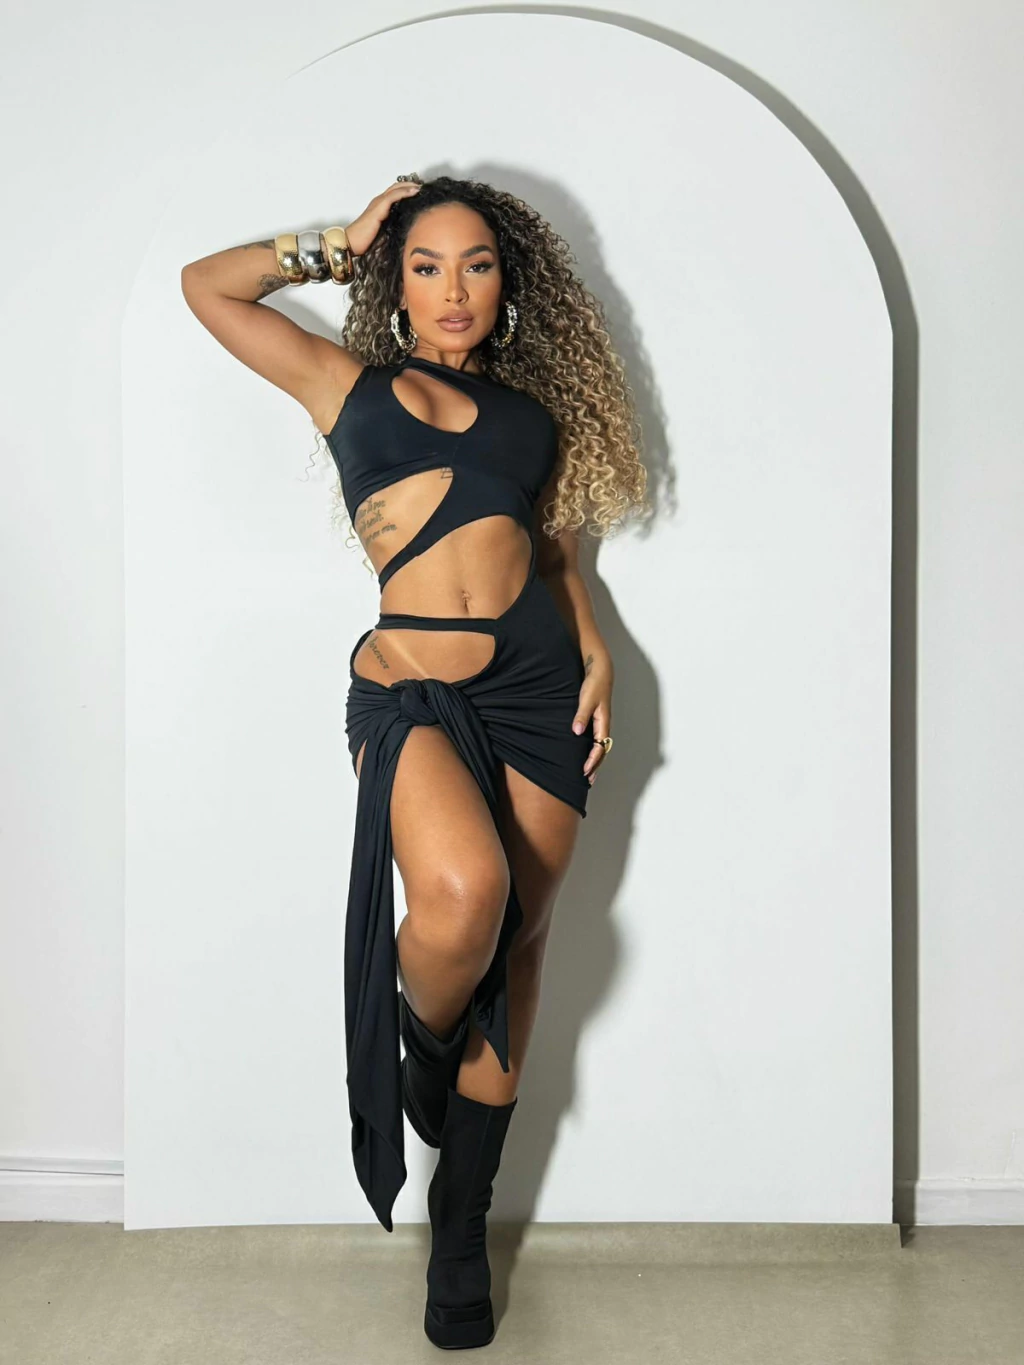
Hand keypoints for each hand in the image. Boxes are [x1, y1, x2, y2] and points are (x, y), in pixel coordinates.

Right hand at [344, 179, 421, 256]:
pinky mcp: (378, 208)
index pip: (396, 194)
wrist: (351, 243)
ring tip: (422, 186)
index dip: (408, 191)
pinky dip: (405, 192)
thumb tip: (410, 233)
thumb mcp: (385, 235)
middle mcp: (379, 202)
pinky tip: (415, 191)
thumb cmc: (365, 242)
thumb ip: (395, 229)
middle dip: (411, 185)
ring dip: (410, 186)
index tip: (421, 193)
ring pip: (397, 189)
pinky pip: (393, 196)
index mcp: (380, 208)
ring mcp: (378, 204)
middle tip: (424, 187)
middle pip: (397, 187)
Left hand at [572, 651, 613, 784]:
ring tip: (587, 772)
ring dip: (594, 759)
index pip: (600, 747)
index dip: (592, 760)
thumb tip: (576, 732)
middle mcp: (603, 724)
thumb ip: (581, 715)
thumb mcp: (586, 698)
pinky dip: (591, 749)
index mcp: (603, 722)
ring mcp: (600, 722)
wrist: (600, 670)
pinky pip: (595, 739)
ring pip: (599, 746)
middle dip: (595, 765)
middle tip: (587, 779)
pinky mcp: (596, 719)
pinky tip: (584, 753)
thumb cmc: (594, 683)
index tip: (584, 771)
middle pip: (601, 750)